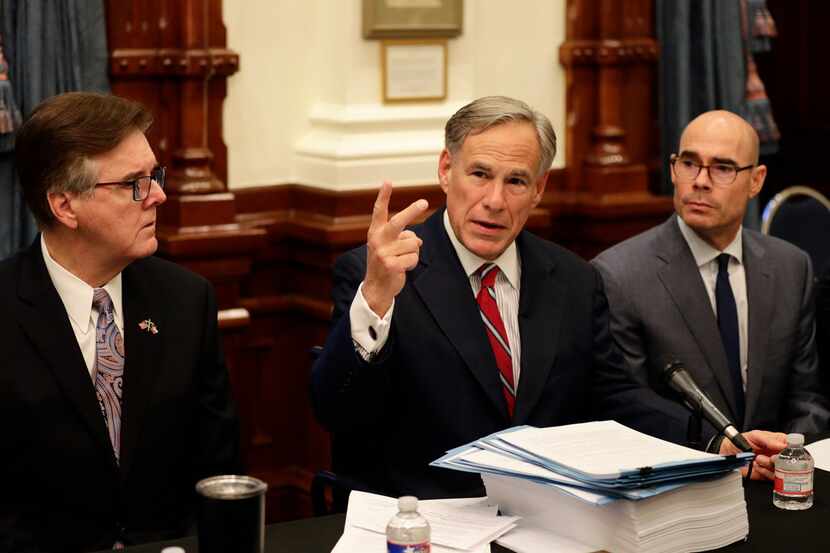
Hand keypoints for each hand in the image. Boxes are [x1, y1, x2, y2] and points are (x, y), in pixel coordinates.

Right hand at [362, 181, 427, 316]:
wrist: (376, 288)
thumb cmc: (385, 264)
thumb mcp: (388, 247)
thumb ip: (400, 238)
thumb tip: (418, 239)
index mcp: (375, 232)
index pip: (379, 211)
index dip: (383, 196)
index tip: (387, 181)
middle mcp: (377, 240)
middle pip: (398, 221)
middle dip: (412, 211)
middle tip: (424, 202)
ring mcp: (383, 253)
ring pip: (413, 243)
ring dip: (413, 252)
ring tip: (402, 260)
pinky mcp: (391, 265)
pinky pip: (414, 258)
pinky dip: (413, 263)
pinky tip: (402, 268)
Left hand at [720, 429, 786, 480]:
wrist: (727, 454)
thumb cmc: (741, 442)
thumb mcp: (753, 436)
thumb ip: (768, 440)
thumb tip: (783, 444)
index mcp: (778, 442)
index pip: (793, 446)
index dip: (792, 450)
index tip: (784, 451)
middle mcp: (779, 455)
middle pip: (792, 461)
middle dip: (781, 460)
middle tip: (771, 458)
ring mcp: (775, 466)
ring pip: (785, 470)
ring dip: (770, 466)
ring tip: (758, 460)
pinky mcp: (769, 476)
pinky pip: (775, 478)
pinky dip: (766, 473)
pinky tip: (757, 467)